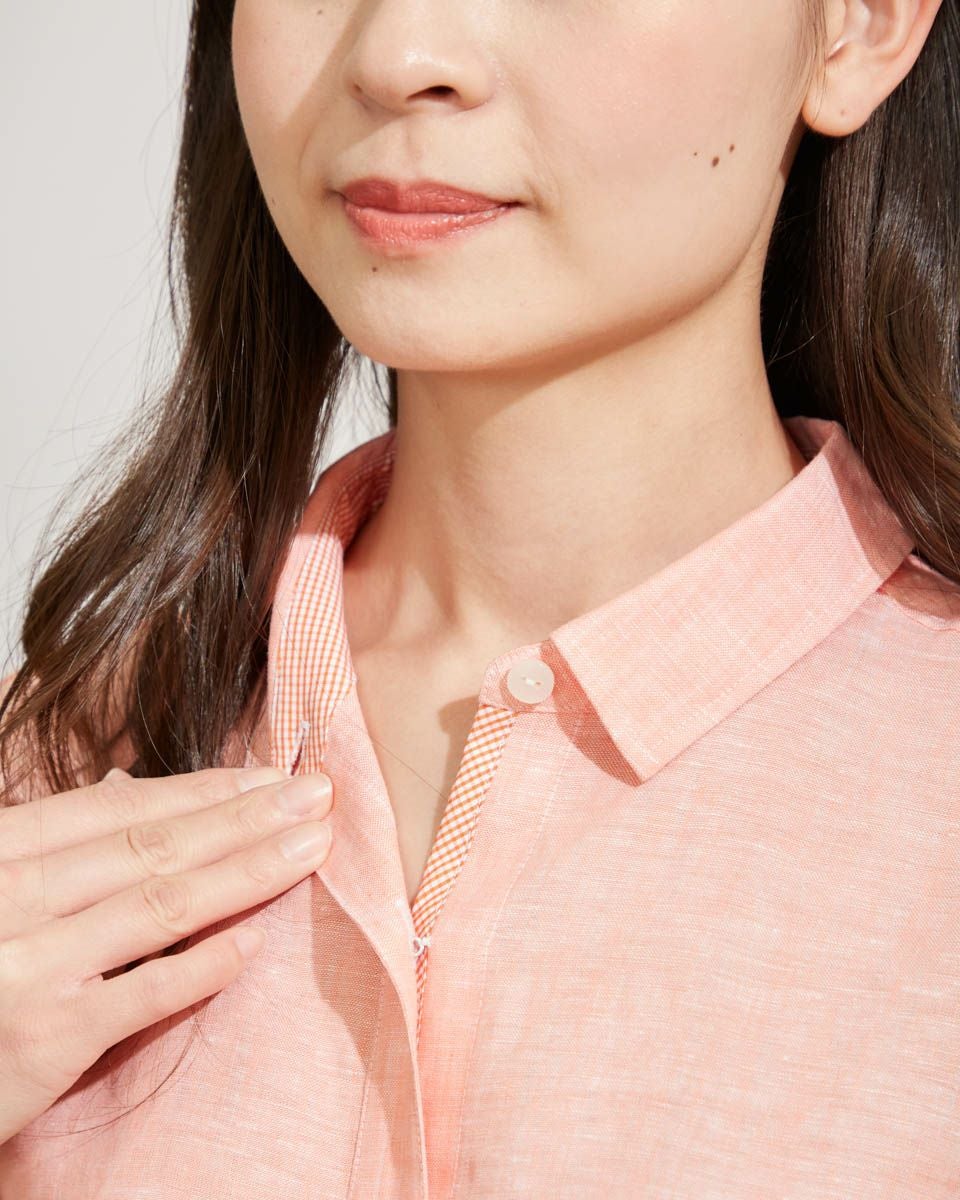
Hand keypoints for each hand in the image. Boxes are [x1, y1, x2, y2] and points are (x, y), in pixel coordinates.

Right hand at [0, 764, 333, 1144]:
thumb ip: (54, 845)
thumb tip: (126, 790)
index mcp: (0, 851)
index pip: (116, 810)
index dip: (201, 790)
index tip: (266, 775)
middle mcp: (11, 898)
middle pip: (152, 847)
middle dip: (245, 817)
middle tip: (316, 794)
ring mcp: (26, 967)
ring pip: (160, 905)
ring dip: (247, 871)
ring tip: (310, 847)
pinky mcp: (44, 1038)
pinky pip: (141, 993)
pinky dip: (202, 965)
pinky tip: (255, 942)